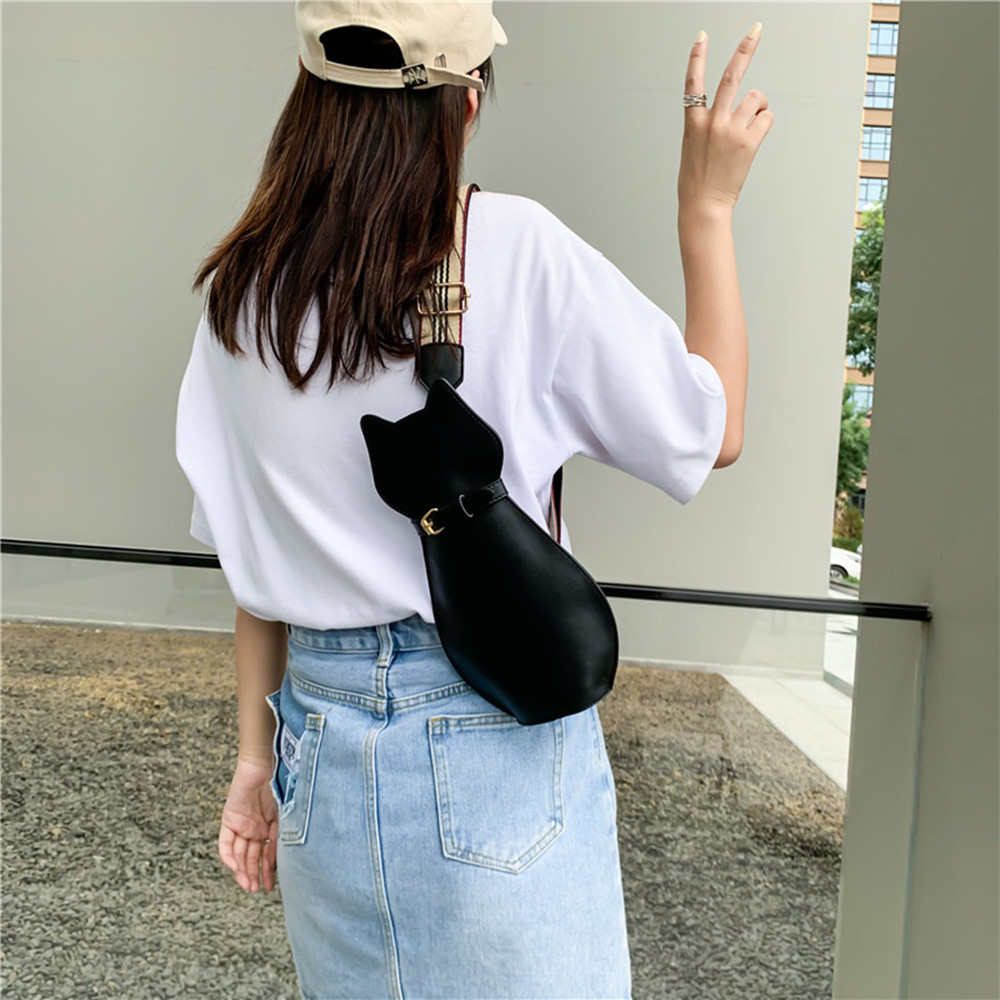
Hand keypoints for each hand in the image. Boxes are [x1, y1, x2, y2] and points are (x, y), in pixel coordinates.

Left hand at [218, 758, 278, 892]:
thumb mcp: (286, 815)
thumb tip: (289, 859)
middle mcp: (255, 828)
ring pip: (240, 853)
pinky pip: (226, 843)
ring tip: (247, 884)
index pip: (267, 854)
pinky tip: (235, 867)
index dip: (268, 871)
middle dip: (254, 875)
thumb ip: (284, 835)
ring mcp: (242, 824)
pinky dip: (229, 856)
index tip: (270, 885)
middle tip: (256, 890)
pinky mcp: (230, 819)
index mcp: (270, 827)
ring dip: (242, 870)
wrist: (265, 764)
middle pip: (252, 857)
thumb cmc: (282, 784)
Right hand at [678, 23, 773, 213]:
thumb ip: (706, 125)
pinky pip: (766, 118)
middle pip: (731, 76)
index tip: (702, 37)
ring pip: (756, 98)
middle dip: (745, 48)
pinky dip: (764, 124)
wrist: (703, 205)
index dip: (697, 57)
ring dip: (759, 106)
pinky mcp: (748, 142)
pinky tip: (755, 138)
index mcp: (693, 122)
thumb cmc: (696, 181)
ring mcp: (730, 130)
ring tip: (752, 122)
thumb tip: (733, 111)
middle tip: (756, 29)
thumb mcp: (692, 147)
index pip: (693, 82)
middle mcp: (712, 121)